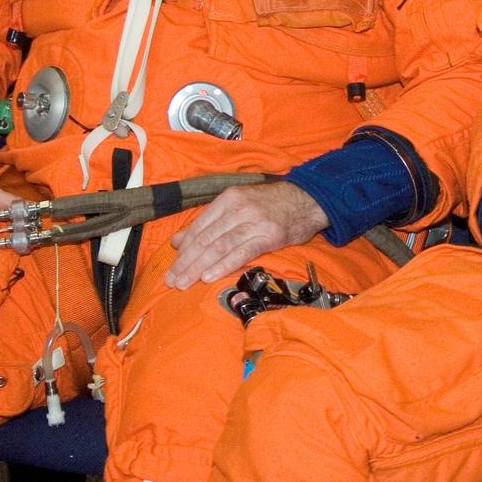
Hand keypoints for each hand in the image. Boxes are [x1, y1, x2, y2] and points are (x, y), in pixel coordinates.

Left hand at [165, 181, 328, 288]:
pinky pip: (242, 252)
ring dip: (199, 267)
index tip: (172, 268)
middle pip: (206, 239)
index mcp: (228, 199)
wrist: (309, 200)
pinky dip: (224, 265)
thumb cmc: (271, 205)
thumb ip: (208, 222)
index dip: (184, 250)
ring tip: (184, 283)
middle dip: (186, 262)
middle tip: (172, 281)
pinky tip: (210, 276)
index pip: (199, 227)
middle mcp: (239, 209)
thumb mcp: (238, 205)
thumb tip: (178, 241)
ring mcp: (255, 222)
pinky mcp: (270, 236)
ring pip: (220, 247)